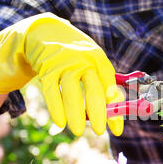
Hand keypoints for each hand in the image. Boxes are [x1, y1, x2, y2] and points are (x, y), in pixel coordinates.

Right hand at [0, 13, 123, 136]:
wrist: (45, 32)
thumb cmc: (76, 56)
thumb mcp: (92, 62)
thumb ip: (103, 84)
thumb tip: (115, 113)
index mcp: (99, 59)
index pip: (111, 86)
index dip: (115, 108)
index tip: (117, 129)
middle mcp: (83, 60)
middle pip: (94, 88)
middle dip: (98, 112)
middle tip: (100, 131)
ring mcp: (64, 63)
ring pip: (71, 91)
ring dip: (75, 114)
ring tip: (78, 131)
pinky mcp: (46, 68)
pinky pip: (51, 91)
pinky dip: (56, 108)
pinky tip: (60, 122)